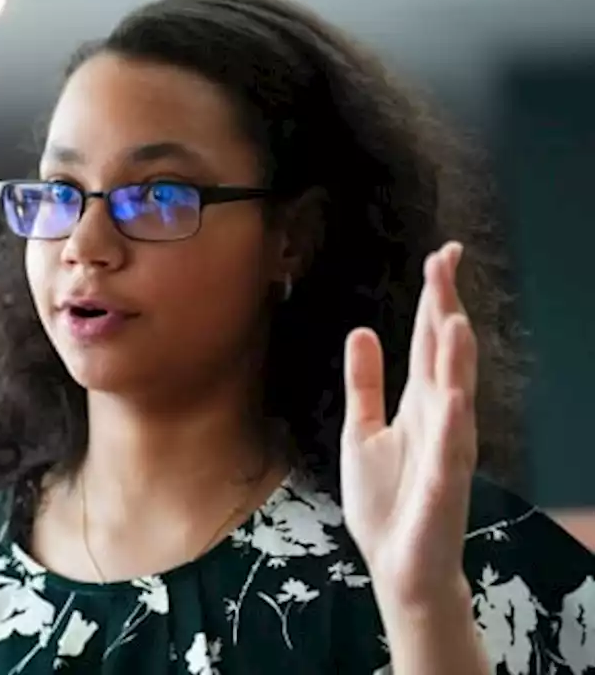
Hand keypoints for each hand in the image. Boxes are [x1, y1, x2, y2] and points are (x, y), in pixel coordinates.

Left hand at [340, 242, 477, 608]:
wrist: (397, 562)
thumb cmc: (386, 498)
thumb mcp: (361, 429)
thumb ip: (365, 383)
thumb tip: (363, 331)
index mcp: (420, 401)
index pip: (430, 340)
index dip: (435, 298)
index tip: (441, 256)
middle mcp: (440, 416)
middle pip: (445, 353)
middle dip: (446, 308)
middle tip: (447, 261)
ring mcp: (446, 448)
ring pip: (455, 393)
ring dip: (456, 358)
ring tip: (453, 317)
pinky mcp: (443, 483)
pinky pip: (449, 449)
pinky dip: (452, 421)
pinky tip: (453, 395)